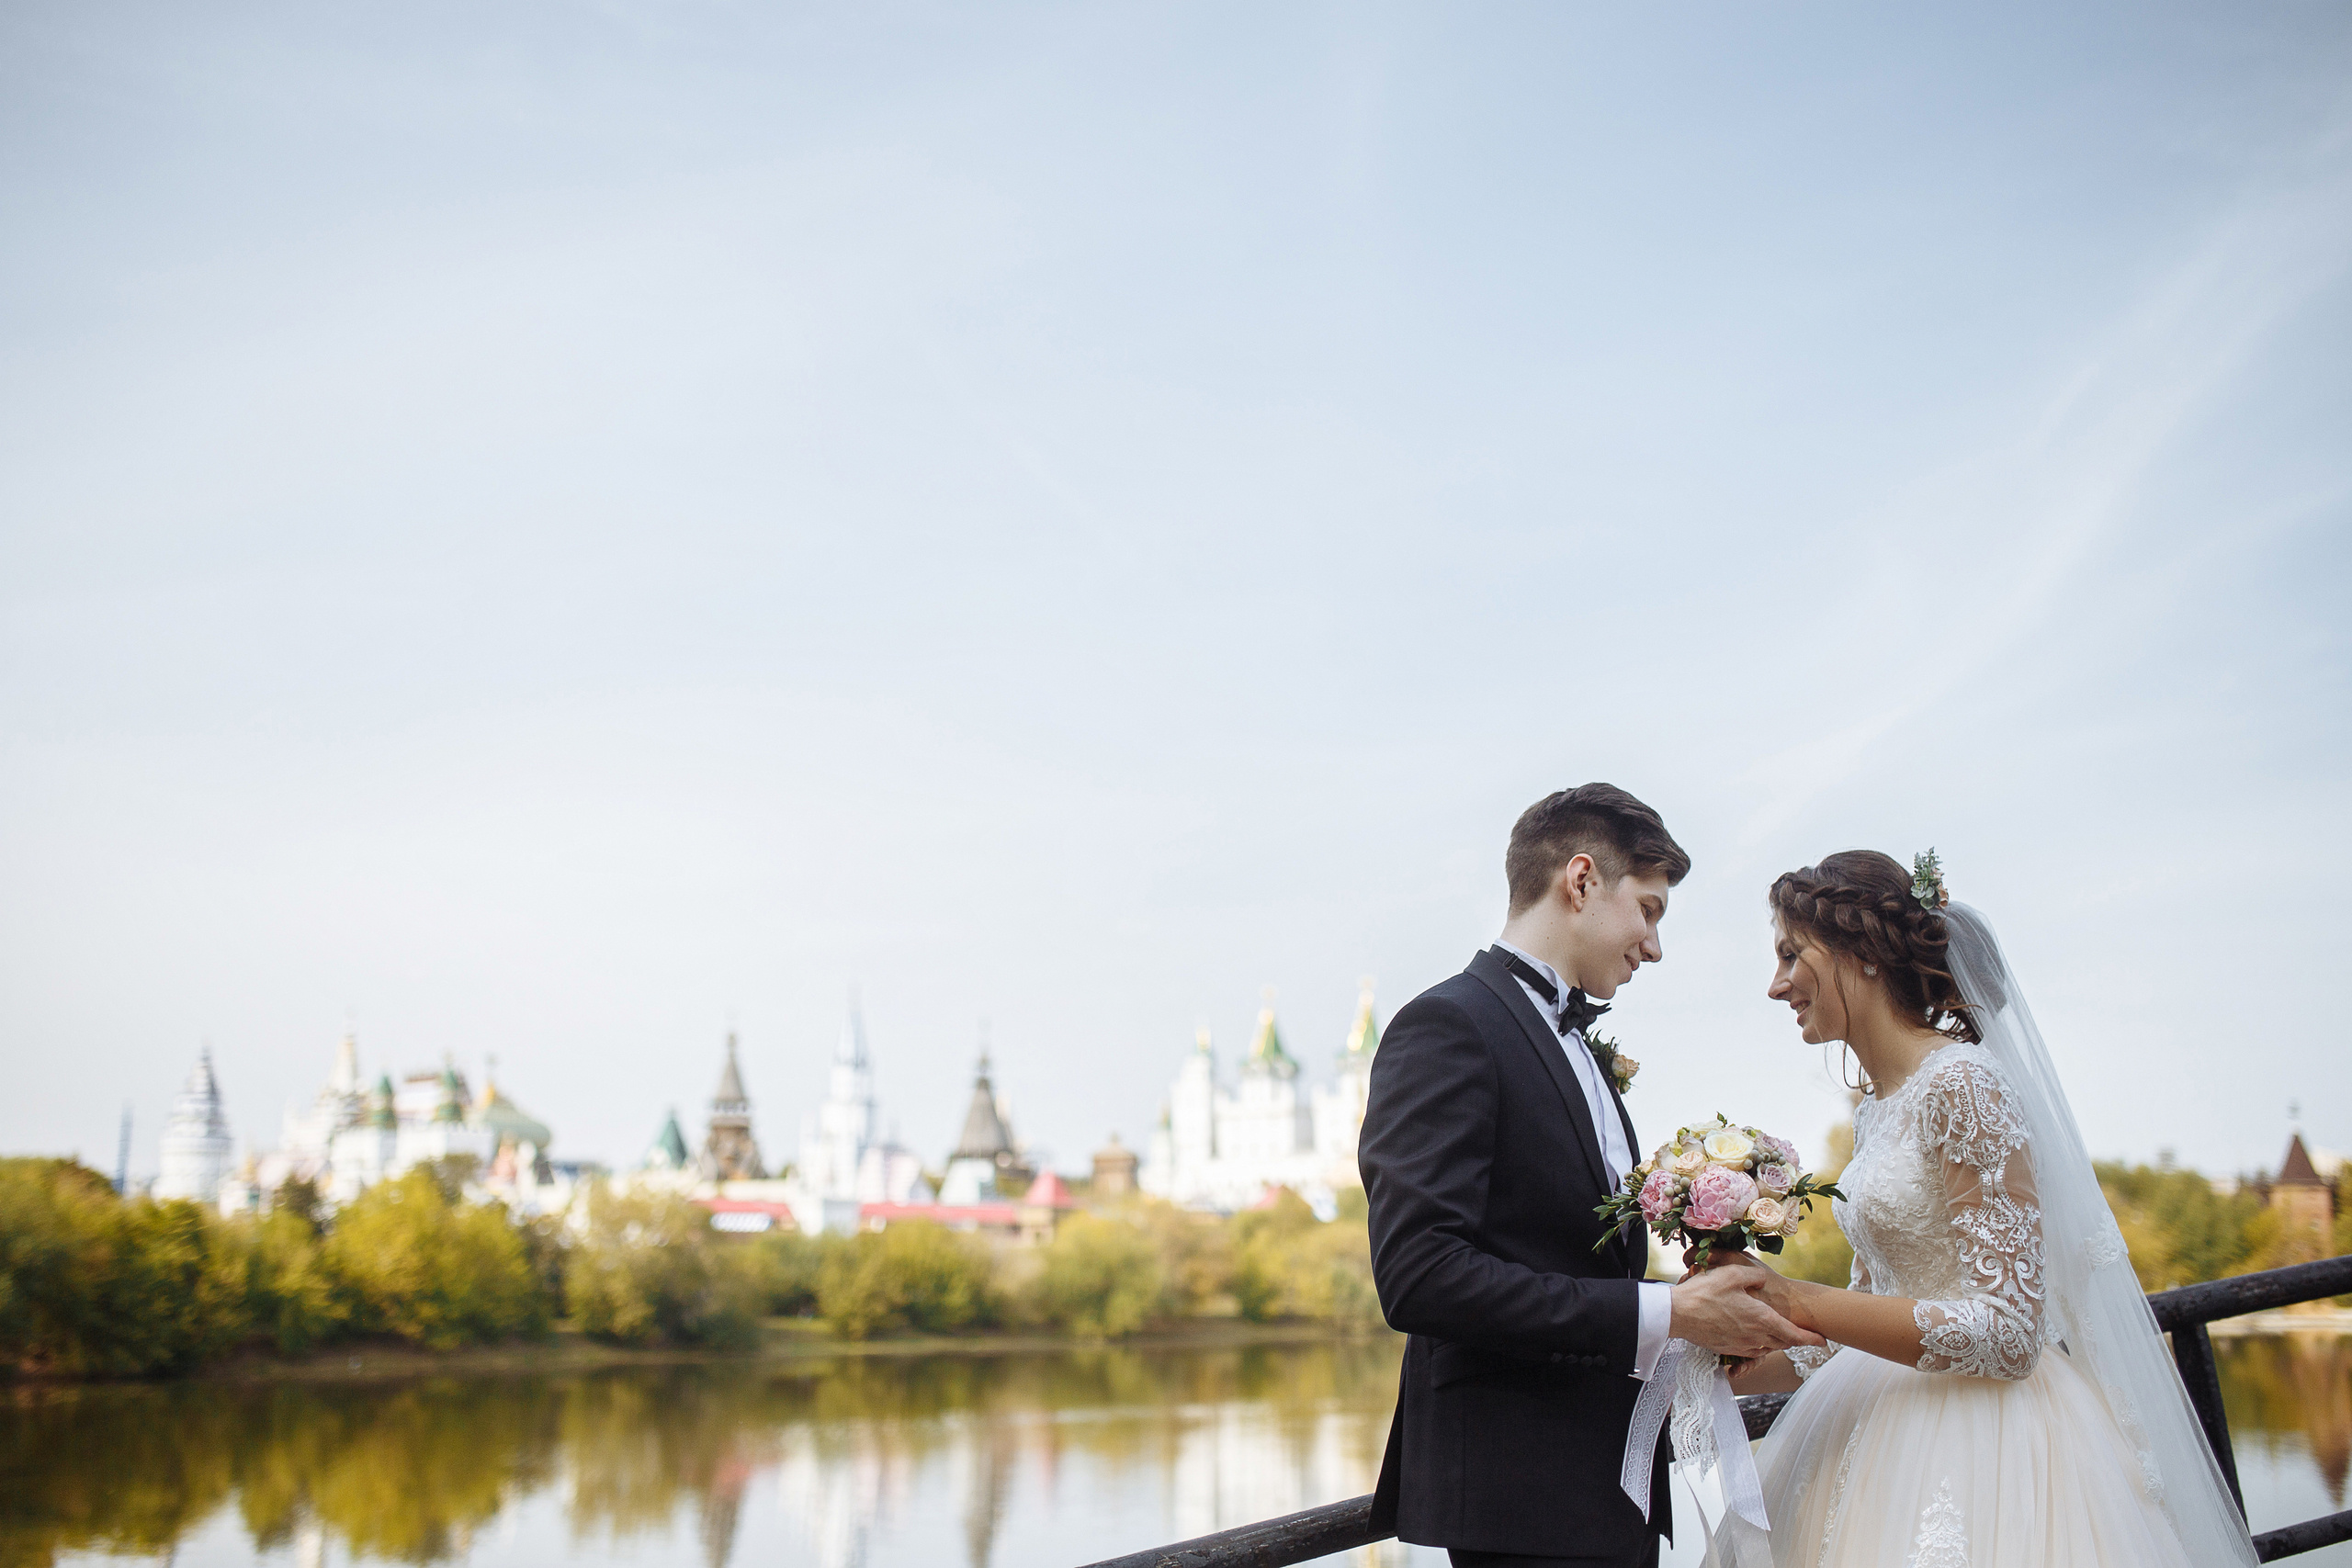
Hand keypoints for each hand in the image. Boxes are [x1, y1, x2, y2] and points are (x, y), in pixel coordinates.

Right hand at [1668, 1263, 1824, 1359]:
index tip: (1824, 1341)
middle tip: (1803, 1334)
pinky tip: (1752, 1335)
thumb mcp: (1732, 1274)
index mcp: (1762, 1320)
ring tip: (1778, 1333)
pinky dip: (1758, 1345)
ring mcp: (1740, 1346)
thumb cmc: (1705, 1293)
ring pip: (1767, 1348)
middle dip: (1795, 1339)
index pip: (1795, 1335)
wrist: (1677, 1315)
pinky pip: (1750, 1351)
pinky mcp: (1727, 1349)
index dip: (1811, 1339)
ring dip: (1776, 1342)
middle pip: (1783, 1343)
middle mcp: (1755, 1337)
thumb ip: (1753, 1277)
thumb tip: (1762, 1282)